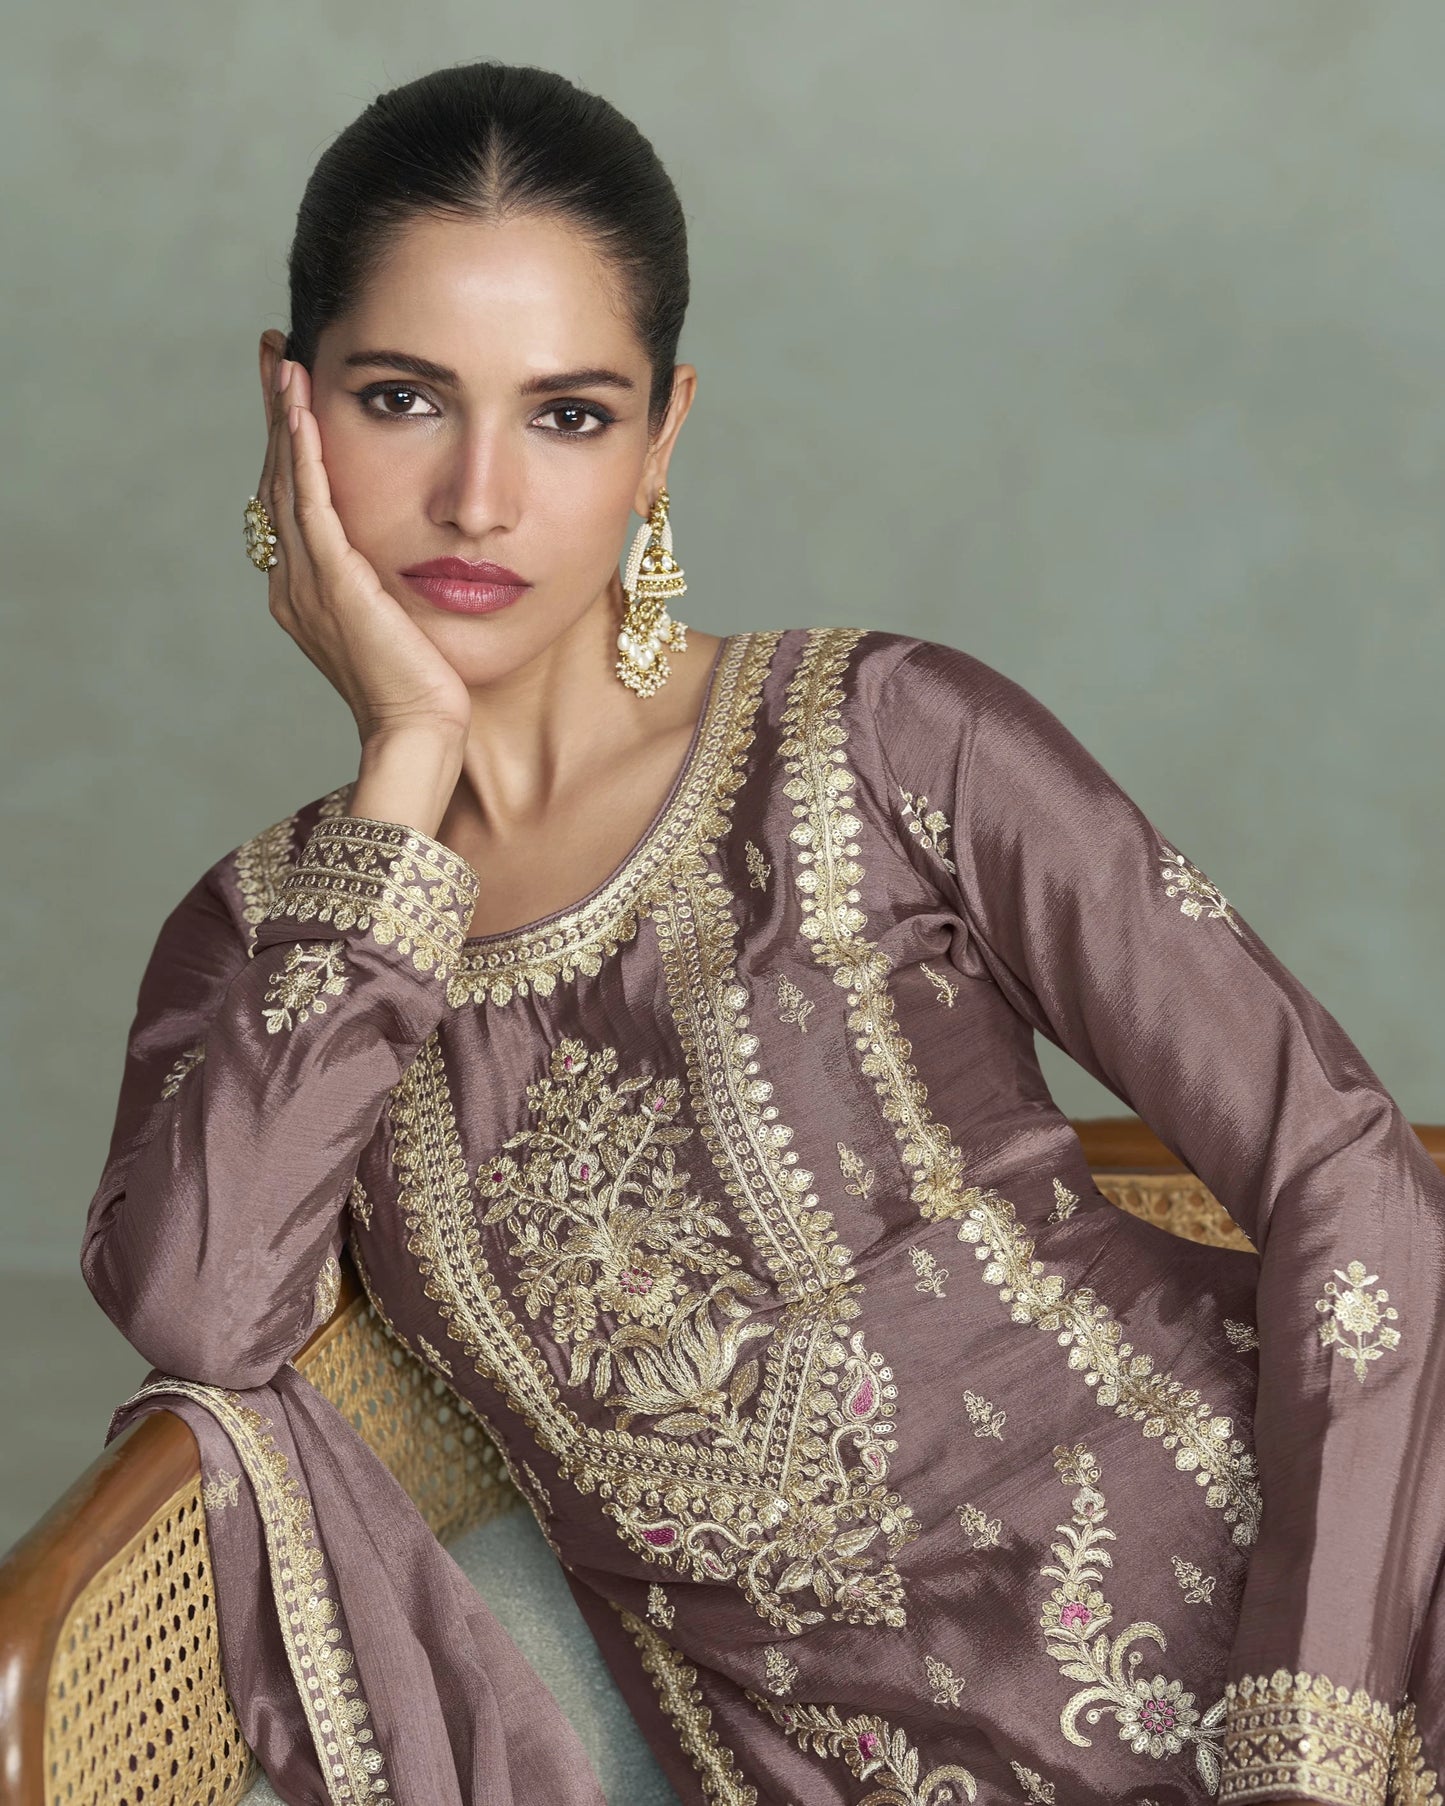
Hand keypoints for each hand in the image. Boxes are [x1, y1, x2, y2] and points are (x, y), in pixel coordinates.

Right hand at [257, 353, 472, 747]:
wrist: (419, 734)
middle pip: (277, 478)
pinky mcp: (335, 585)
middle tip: (275, 350)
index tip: (291, 387)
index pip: (290, 498)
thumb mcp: (402, 622)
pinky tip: (303, 412)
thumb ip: (388, 583)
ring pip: (286, 482)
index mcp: (305, 591)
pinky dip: (305, 457)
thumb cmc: (425, 690)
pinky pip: (312, 507)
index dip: (288, 440)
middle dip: (276, 411)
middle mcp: (293, 583)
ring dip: (284, 417)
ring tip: (283, 360)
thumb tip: (415, 548)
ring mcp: (307, 584)